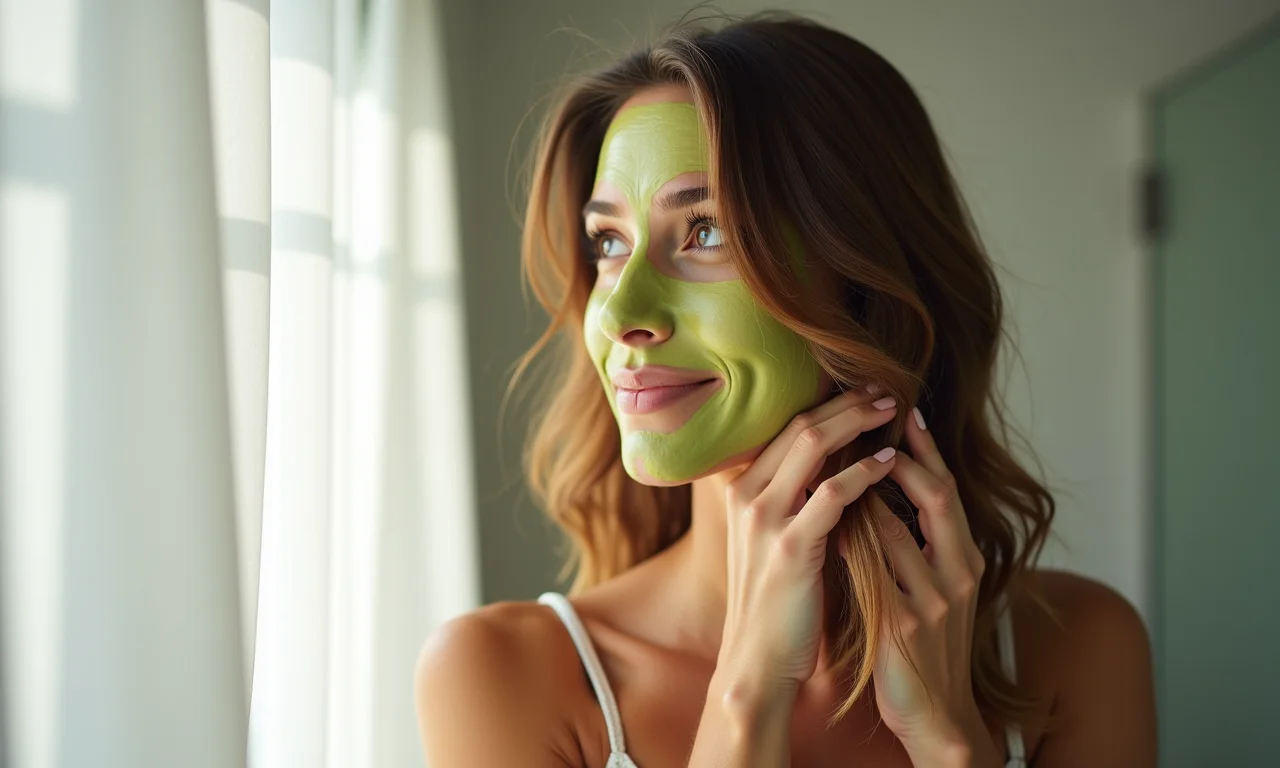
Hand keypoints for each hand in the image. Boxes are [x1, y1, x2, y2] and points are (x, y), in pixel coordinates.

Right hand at [717, 387, 899, 699]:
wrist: (757, 661)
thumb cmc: (776, 603)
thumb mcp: (772, 540)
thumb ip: (791, 500)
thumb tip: (829, 464)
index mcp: (740, 489)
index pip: (786, 426)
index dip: (829, 403)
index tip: (865, 391)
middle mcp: (745, 494)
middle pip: (799, 423)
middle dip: (847, 402)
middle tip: (887, 390)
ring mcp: (763, 518)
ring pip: (813, 444)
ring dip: (858, 422)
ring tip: (894, 413)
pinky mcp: (789, 545)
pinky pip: (832, 492)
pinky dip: (864, 471)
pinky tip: (889, 462)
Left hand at [871, 407, 1001, 765]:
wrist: (933, 714)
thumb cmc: (921, 644)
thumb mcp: (928, 587)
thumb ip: (912, 543)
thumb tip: (877, 494)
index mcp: (964, 560)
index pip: (947, 490)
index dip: (927, 448)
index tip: (904, 408)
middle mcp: (957, 574)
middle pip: (938, 497)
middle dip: (907, 453)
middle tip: (877, 415)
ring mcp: (931, 601)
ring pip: (898, 530)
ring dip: (866, 493)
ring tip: (839, 458)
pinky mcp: (902, 628)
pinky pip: (873, 573)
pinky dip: (851, 543)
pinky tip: (828, 523)